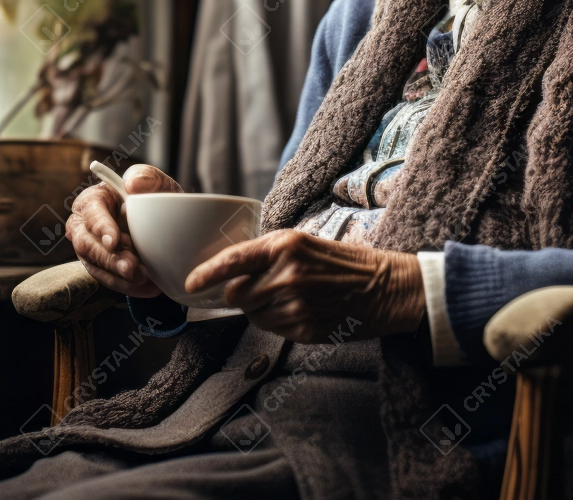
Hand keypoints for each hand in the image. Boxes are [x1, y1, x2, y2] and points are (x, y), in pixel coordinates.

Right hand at [66, 164, 180, 296]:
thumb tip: (132, 183)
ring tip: (143, 278)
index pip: (91, 211)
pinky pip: (108, 281)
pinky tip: (146, 286)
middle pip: (86, 243)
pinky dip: (127, 286)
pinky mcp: (99, 268)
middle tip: (133, 268)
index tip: (114, 241)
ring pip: (94, 265)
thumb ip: (148, 177)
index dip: (100, 226)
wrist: (166, 227)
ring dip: (118, 275)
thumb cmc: (155, 201)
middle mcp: (84, 225)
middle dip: (109, 258)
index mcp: (95, 199)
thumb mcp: (159, 185)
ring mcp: (89, 249)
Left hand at [185, 230, 424, 342]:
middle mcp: (286, 274)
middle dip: (240, 295)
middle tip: (262, 288)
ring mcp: (295, 304)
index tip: (189, 283)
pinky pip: (271, 329)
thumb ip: (265, 254)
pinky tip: (301, 312)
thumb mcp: (302, 243)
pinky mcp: (303, 329)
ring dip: (260, 310)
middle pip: (236, 295)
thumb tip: (229, 273)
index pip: (232, 261)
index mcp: (284, 245)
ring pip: (252, 315)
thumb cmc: (341, 262)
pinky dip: (278, 323)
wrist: (383, 287)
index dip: (206, 274)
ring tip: (289, 299)